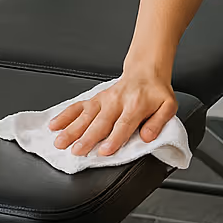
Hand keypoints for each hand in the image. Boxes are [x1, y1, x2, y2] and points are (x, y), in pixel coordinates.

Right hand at [46, 72, 179, 157]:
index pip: (123, 125)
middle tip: (76, 150)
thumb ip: (159, 122)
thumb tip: (147, 136)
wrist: (145, 71)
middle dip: (87, 137)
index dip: (113, 139)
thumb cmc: (156, 93)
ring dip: (71, 129)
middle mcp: (116, 102)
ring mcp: (103, 100)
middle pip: (100, 122)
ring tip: (60, 141)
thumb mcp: (168, 106)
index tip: (104, 151)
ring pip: (85, 115)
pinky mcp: (95, 99)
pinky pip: (77, 106)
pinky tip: (54, 125)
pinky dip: (65, 115)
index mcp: (136, 106)